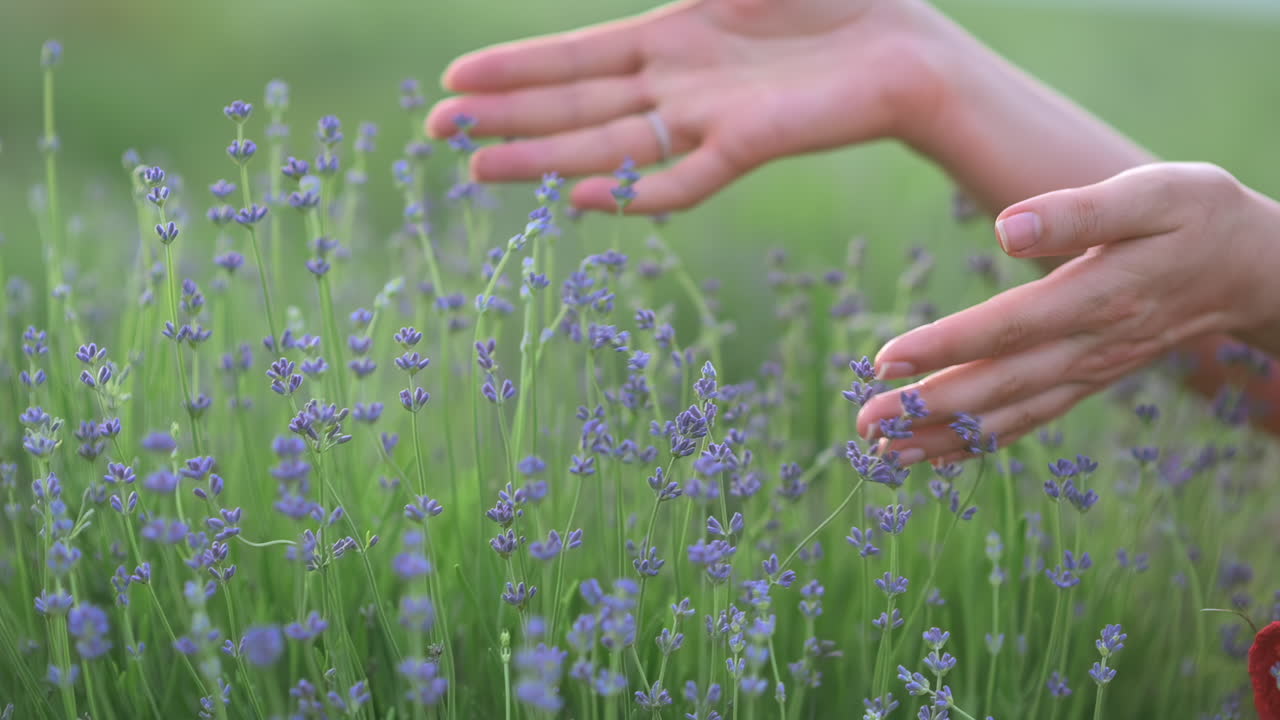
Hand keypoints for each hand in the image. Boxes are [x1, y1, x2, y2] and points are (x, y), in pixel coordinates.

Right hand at [426, 0, 948, 212]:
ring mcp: (706, 117)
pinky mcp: (750, 143)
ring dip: (543, 157)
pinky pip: (683, 176)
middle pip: (572, 106)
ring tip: (478, 166)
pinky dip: (636, 190)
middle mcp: (674, 83)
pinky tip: (582, 200)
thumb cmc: (834, 1)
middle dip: (503, 116)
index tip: (453, 78)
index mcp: (668, 37)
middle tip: (434, 133)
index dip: (513, 70)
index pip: (572, 59)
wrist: (908, 47)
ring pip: (606, 144)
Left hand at [856, 162, 1279, 463]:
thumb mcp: (1154, 193)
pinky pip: (1030, 418)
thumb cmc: (1198, 216)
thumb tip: (1005, 225)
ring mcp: (1090, 370)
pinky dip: (983, 439)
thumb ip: (1079, 211)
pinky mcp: (1088, 378)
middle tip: (865, 425)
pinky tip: (938, 452)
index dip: (946, 346)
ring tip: (885, 451)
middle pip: (999, 384)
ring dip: (946, 435)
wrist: (1252, 268)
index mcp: (1100, 296)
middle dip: (929, 408)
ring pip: (1011, 413)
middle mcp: (1091, 346)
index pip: (1009, 328)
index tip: (886, 361)